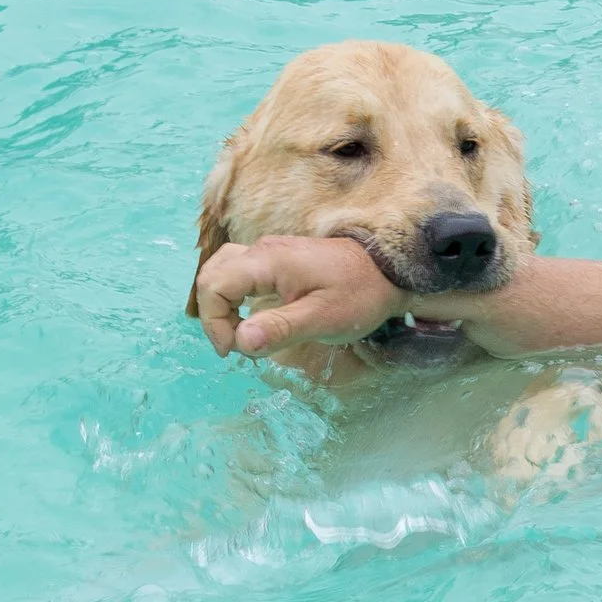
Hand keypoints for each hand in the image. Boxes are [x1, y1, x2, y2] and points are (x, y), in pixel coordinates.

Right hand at [192, 235, 401, 357]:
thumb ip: (280, 328)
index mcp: (268, 261)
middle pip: (211, 275)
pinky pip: (240, 273)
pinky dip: (235, 296)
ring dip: (222, 304)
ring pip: (222, 271)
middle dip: (214, 314)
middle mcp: (262, 251)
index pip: (213, 285)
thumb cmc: (360, 294)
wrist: (390, 271)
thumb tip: (241, 342)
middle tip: (236, 346)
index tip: (234, 350)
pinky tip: (252, 319)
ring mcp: (270, 253)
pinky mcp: (279, 260)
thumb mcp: (323, 318)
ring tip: (241, 333)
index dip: (214, 322)